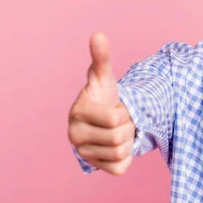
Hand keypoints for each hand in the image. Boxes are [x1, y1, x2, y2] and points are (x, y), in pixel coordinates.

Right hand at [68, 33, 134, 175]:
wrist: (103, 119)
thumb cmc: (104, 96)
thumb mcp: (103, 77)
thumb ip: (101, 58)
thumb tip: (98, 35)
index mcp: (78, 113)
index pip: (114, 120)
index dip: (123, 112)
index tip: (115, 108)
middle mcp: (74, 136)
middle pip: (119, 138)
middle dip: (127, 127)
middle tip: (119, 121)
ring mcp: (83, 154)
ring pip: (121, 153)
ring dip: (127, 141)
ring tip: (118, 131)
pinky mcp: (95, 167)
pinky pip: (120, 168)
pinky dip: (126, 157)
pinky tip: (117, 146)